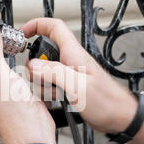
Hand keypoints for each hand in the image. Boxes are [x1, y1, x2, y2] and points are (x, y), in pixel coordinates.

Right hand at [21, 18, 136, 133]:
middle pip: (44, 52)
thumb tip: (33, 64)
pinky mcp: (70, 87)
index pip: (54, 27)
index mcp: (74, 54)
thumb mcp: (77, 86)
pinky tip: (53, 101)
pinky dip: (47, 92)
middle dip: (34, 65)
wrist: (119, 117)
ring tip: (51, 93)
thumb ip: (54, 72)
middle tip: (36, 78)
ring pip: (45, 70)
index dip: (36, 25)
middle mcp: (71, 61)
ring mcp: (70, 74)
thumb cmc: (107, 102)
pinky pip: (51, 84)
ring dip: (41, 82)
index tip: (23, 33)